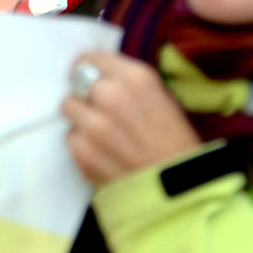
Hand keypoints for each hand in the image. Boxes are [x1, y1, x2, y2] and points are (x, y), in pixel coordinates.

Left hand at [63, 50, 200, 185]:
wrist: (184, 194)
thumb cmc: (177, 143)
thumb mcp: (161, 97)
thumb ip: (128, 82)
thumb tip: (101, 75)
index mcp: (135, 78)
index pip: (91, 58)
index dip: (89, 67)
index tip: (90, 76)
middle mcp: (110, 95)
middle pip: (77, 80)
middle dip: (86, 92)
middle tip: (97, 107)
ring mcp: (94, 124)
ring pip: (68, 106)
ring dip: (80, 116)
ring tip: (100, 132)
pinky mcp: (83, 151)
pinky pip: (70, 136)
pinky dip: (81, 143)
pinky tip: (101, 153)